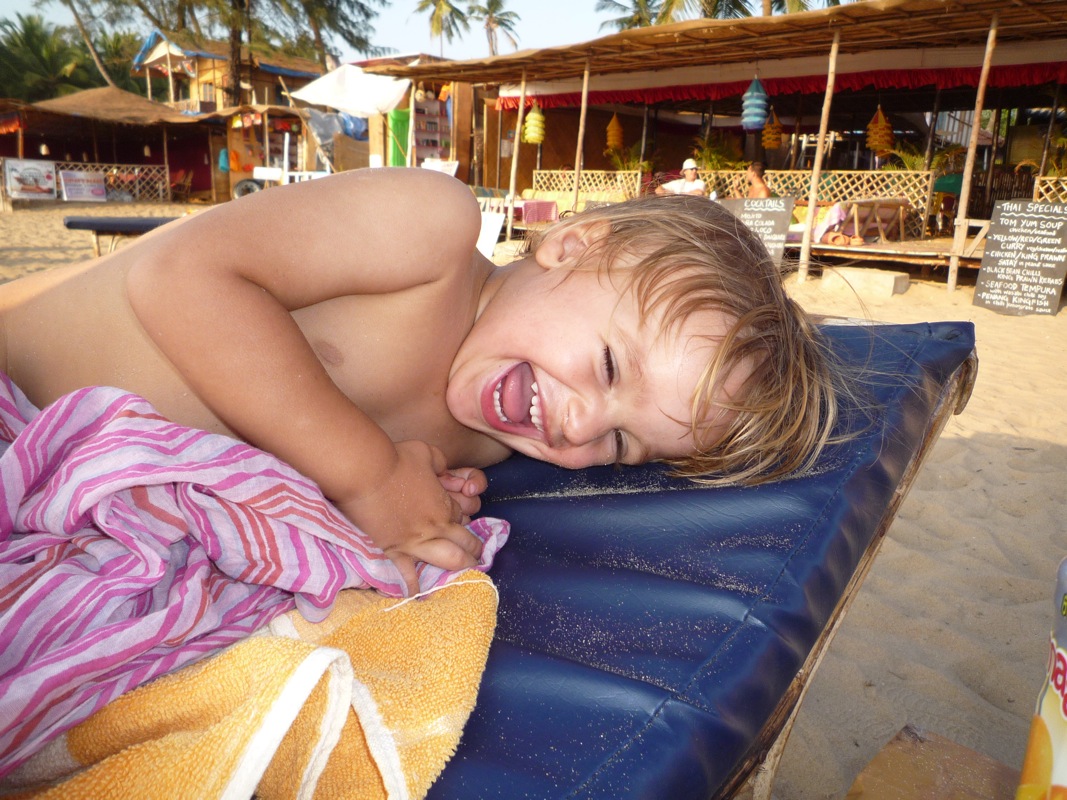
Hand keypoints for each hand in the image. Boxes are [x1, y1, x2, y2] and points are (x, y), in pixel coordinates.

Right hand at [337, 440, 482, 595]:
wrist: (366, 473)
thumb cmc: (396, 459)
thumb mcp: (427, 453)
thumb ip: (440, 463)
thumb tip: (444, 470)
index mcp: (444, 504)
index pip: (462, 514)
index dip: (464, 514)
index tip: (461, 517)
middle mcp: (435, 527)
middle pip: (464, 542)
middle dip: (474, 549)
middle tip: (478, 555)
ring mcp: (415, 542)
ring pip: (447, 560)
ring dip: (460, 566)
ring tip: (465, 572)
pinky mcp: (393, 550)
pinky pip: (406, 572)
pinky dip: (413, 584)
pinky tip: (417, 593)